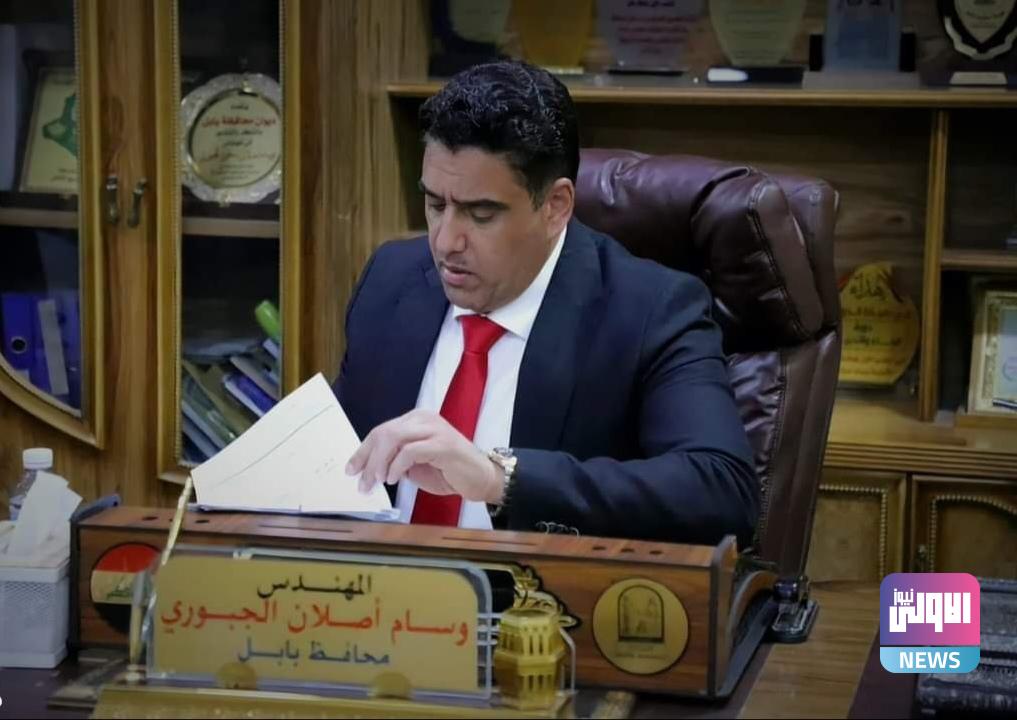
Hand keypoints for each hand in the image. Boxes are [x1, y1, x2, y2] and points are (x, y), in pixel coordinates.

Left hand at [345, 409, 502, 502]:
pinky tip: (394, 479)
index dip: (363, 451)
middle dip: (368, 458)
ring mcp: (434, 429)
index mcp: (416, 420)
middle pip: (384, 432)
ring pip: (394, 438)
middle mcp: (424, 419)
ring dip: (379, 463)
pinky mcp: (443, 444)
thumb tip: (369, 468)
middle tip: (362, 482)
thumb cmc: (449, 472)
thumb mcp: (415, 465)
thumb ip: (395, 460)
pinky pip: (410, 451)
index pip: (381, 431)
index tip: (351, 470)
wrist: (482, 479)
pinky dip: (397, 466)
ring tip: (377, 481)